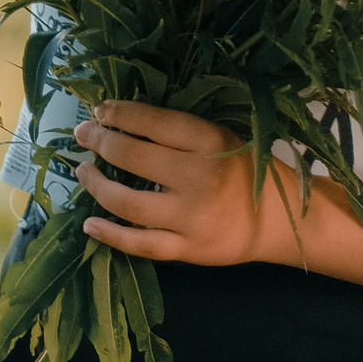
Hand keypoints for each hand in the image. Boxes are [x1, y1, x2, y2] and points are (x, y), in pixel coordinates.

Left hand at [74, 100, 313, 266]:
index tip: (99, 111)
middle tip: (83, 135)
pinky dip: (110, 235)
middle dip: (101, 142)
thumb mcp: (221, 138)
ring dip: (97, 185)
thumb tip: (119, 119)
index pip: (153, 122)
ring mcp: (192, 218)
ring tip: (83, 171)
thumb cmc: (244, 170)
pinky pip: (140, 245)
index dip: (120, 114)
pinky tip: (89, 224)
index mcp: (210, 142)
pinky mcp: (188, 250)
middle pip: (134, 156)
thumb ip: (178, 132)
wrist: (279, 221)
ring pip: (129, 203)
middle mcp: (199, 178)